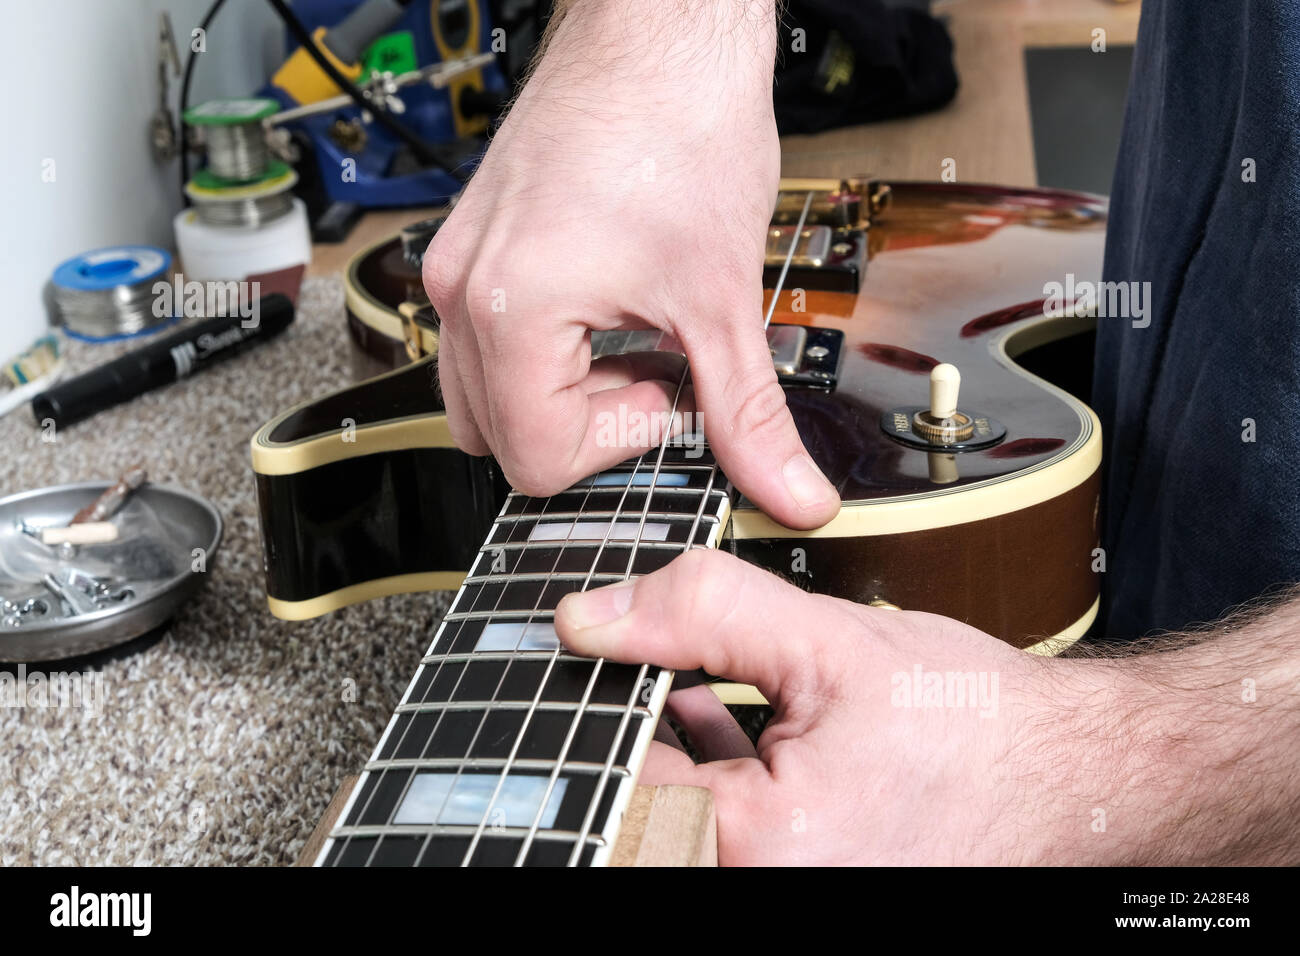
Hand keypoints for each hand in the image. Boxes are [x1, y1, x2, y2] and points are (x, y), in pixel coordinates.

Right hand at [422, 1, 839, 528]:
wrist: (661, 31)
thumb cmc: (681, 125)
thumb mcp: (722, 297)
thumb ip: (749, 415)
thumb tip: (790, 493)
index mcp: (508, 312)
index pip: (538, 460)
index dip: (622, 447)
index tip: (673, 401)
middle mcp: (462, 292)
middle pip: (503, 438)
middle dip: (589, 426)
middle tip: (657, 377)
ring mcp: (459, 264)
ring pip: (486, 395)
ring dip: (564, 394)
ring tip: (635, 341)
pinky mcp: (473, 243)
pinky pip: (487, 338)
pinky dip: (547, 351)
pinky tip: (610, 310)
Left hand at [555, 550, 1294, 865]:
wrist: (1077, 778)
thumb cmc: (980, 730)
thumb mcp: (830, 643)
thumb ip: (703, 614)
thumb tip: (595, 614)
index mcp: (755, 849)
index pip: (619, 769)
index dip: (606, 692)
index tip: (604, 652)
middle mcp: (760, 885)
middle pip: (646, 795)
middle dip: (643, 721)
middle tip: (647, 664)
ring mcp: (784, 887)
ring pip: (683, 810)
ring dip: (674, 744)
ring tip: (680, 679)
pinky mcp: (801, 878)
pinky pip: (724, 826)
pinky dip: (711, 770)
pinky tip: (708, 713)